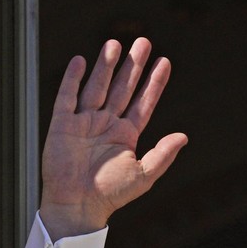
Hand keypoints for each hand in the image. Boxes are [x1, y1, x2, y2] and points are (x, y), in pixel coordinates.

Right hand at [40, 38, 187, 238]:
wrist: (78, 205)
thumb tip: (184, 136)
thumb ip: (163, 154)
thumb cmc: (111, 194)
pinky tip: (81, 60)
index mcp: (126, 135)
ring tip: (116, 43)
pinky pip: (67, 96)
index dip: (154, 83)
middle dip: (133, 66)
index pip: (143, 102)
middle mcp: (106, 124)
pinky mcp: (62, 124)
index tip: (164, 62)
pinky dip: (73, 78)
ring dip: (106, 65)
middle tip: (143, 42)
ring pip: (97, 86)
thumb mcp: (144, 174)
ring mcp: (84, 122)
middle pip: (122, 88)